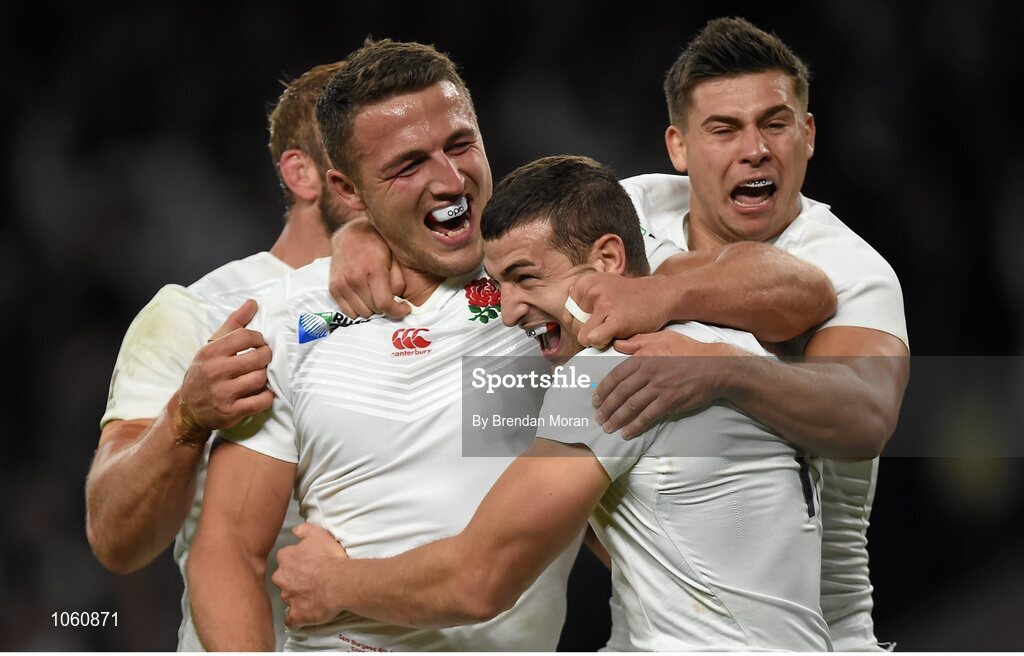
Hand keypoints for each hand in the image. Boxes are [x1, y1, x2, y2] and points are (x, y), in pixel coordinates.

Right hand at [177, 300, 273, 431]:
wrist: (189, 408)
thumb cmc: (206, 371)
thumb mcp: (213, 346)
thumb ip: (234, 324)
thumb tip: (253, 303)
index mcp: (211, 352)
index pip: (246, 336)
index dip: (259, 339)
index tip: (259, 343)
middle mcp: (215, 371)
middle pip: (258, 358)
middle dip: (266, 357)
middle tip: (263, 359)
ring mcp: (223, 393)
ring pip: (260, 378)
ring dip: (265, 377)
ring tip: (260, 374)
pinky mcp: (231, 411)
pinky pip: (261, 401)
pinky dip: (267, 396)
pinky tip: (262, 392)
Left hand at [273, 523, 348, 628]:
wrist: (338, 581)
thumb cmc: (329, 557)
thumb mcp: (318, 534)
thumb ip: (303, 530)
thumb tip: (295, 530)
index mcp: (286, 559)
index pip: (285, 559)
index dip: (297, 562)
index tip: (307, 564)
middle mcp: (282, 578)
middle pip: (283, 580)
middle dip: (293, 581)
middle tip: (310, 580)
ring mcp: (288, 598)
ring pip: (288, 598)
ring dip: (297, 598)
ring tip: (313, 596)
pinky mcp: (296, 614)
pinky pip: (292, 620)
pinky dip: (297, 619)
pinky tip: (304, 615)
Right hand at [329, 219, 409, 319]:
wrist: (350, 235)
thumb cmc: (377, 245)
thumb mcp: (394, 258)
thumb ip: (398, 281)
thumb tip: (399, 302)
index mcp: (373, 270)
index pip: (384, 303)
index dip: (397, 311)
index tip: (405, 308)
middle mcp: (355, 279)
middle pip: (374, 310)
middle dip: (385, 307)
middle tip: (388, 297)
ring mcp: (342, 284)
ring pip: (362, 313)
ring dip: (371, 309)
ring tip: (375, 296)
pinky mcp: (334, 288)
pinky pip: (348, 312)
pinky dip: (358, 310)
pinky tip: (364, 299)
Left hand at [571, 274, 671, 348]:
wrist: (661, 294)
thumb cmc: (631, 295)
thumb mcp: (603, 285)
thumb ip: (583, 296)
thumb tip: (565, 315)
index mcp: (585, 283)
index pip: (567, 314)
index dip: (579, 324)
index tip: (594, 324)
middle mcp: (591, 290)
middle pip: (573, 326)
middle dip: (587, 333)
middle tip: (604, 329)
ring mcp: (603, 303)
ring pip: (582, 336)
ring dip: (595, 340)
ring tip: (610, 332)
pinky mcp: (617, 318)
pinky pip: (594, 339)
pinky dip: (602, 343)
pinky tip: (613, 337)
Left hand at [593, 331, 736, 438]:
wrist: (715, 367)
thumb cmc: (689, 351)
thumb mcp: (663, 338)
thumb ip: (638, 342)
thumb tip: (617, 345)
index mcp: (643, 357)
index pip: (615, 375)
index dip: (603, 390)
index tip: (595, 399)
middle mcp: (647, 373)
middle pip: (620, 393)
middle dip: (606, 408)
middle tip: (599, 417)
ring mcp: (658, 388)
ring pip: (630, 406)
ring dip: (616, 419)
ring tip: (608, 427)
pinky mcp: (669, 402)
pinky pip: (647, 417)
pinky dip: (634, 426)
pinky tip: (627, 433)